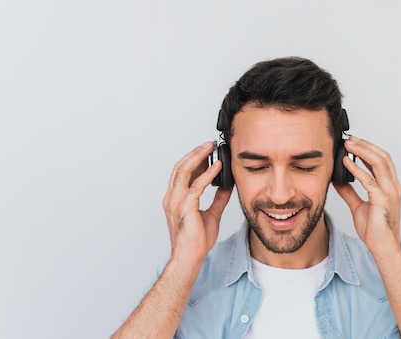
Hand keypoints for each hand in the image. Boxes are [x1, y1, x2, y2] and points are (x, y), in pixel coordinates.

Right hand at [162, 141, 232, 262]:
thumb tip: (227, 186)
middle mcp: (172, 198)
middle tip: (209, 144)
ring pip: (184, 171)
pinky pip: (196, 185)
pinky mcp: (186, 207)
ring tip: (211, 148)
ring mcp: (176, 202)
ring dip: (198, 157)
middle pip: (180, 167)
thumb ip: (219, 199)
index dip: (193, 159)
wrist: (190, 257)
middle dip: (195, 153)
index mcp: (175, 199)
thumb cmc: (196, 241)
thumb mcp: (212, 214)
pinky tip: (217, 167)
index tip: (206, 151)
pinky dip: (207, 174)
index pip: (181, 172)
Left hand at [333, 136, 400, 255]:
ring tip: (348, 145)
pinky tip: (346, 163)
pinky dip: (357, 169)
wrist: (383, 247)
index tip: (355, 143)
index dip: (369, 149)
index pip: (383, 161)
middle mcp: (393, 187)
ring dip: (363, 151)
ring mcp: (390, 192)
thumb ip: (350, 192)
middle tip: (350, 139)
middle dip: (366, 145)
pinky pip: (369, 180)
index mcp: (390, 187)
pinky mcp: (382, 200)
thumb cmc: (375, 230)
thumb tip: (339, 180)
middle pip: (383, 157)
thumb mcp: (358, 206)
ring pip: (379, 163)